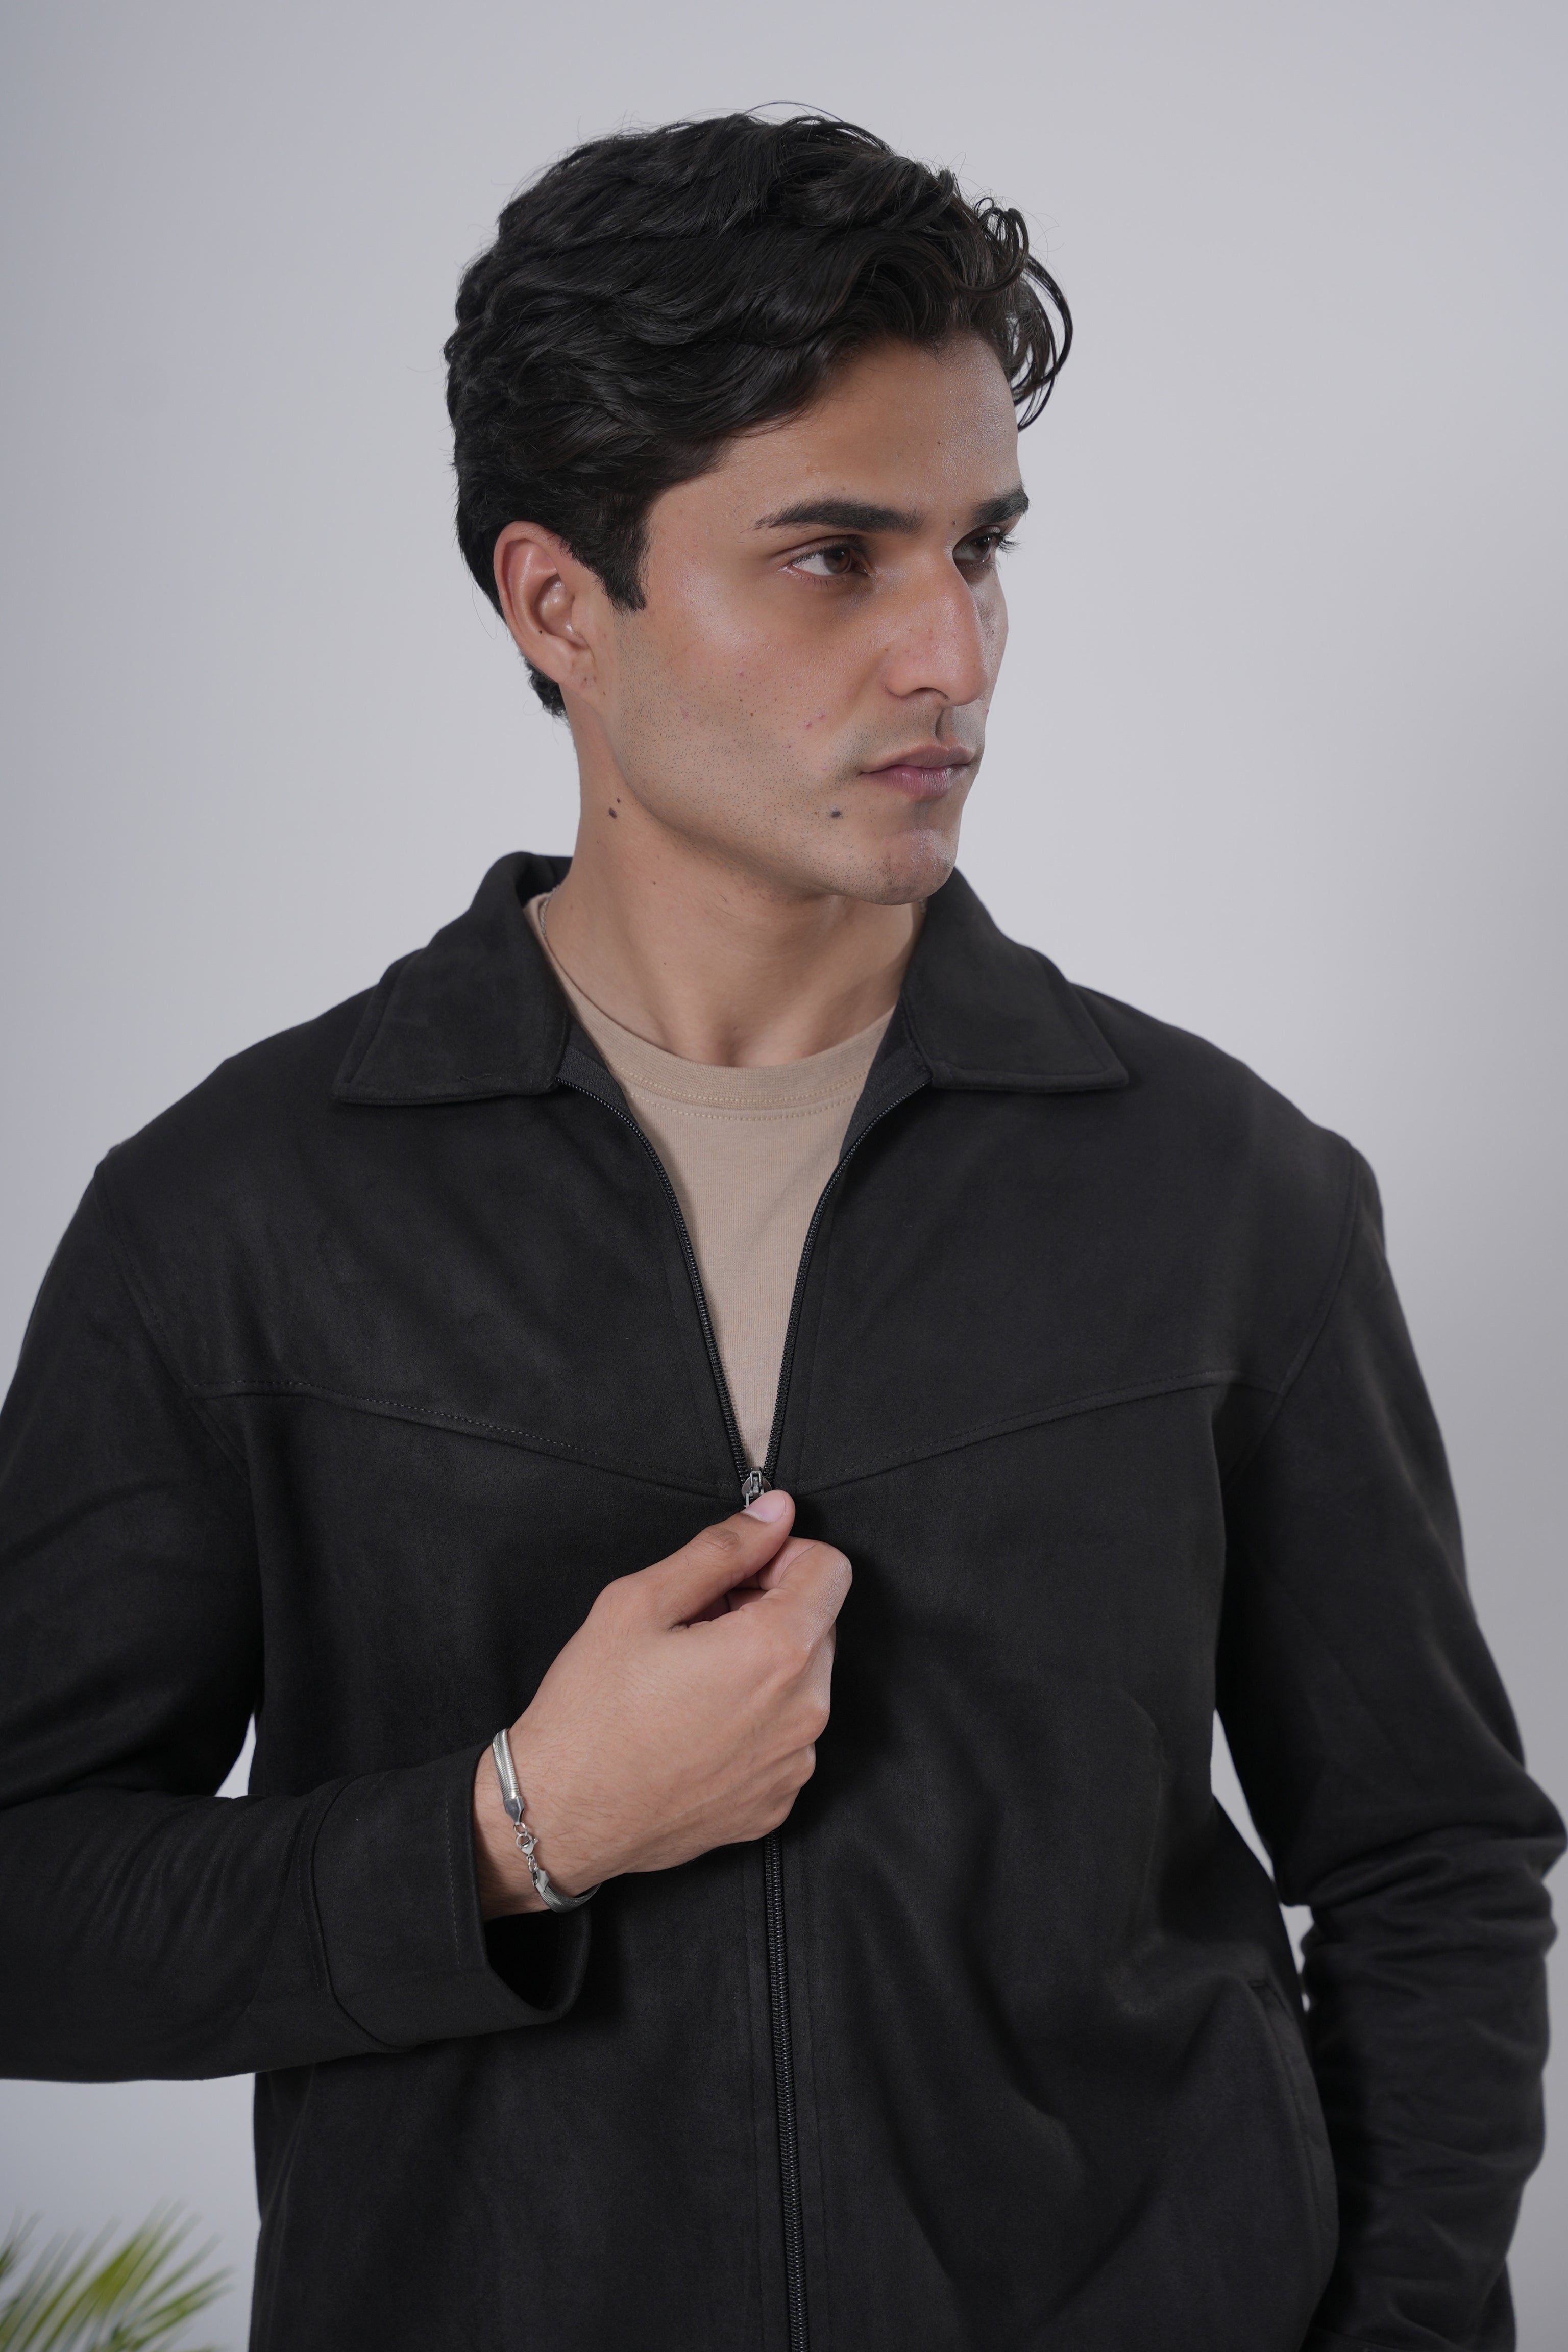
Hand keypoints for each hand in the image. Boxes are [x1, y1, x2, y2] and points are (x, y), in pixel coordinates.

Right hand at [472, 1492, 849, 1917]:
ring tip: (691, 1681)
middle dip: (769, 1610)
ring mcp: (793, 1765)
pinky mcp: (775, 1804)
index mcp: (776, 1651)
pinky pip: (786, 1740)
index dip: (781, 1558)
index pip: (830, 1570)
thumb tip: (777, 1514)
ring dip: (763, 1668)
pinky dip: (756, 1723)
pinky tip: (696, 1727)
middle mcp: (804, 1712)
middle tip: (697, 1627)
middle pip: (819, 1625)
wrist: (561, 1815)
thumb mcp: (640, 1602)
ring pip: (803, 1684)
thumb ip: (721, 1549)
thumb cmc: (592, 1710)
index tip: (735, 1576)